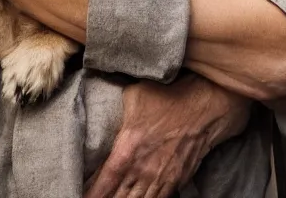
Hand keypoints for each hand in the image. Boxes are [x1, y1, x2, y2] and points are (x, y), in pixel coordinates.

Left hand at [85, 75, 251, 197]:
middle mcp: (142, 169)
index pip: (102, 184)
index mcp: (127, 149)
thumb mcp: (134, 96)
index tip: (79, 197)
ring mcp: (160, 177)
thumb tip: (101, 105)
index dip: (90, 196)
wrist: (206, 105)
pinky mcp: (176, 180)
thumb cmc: (169, 96)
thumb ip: (116, 111)